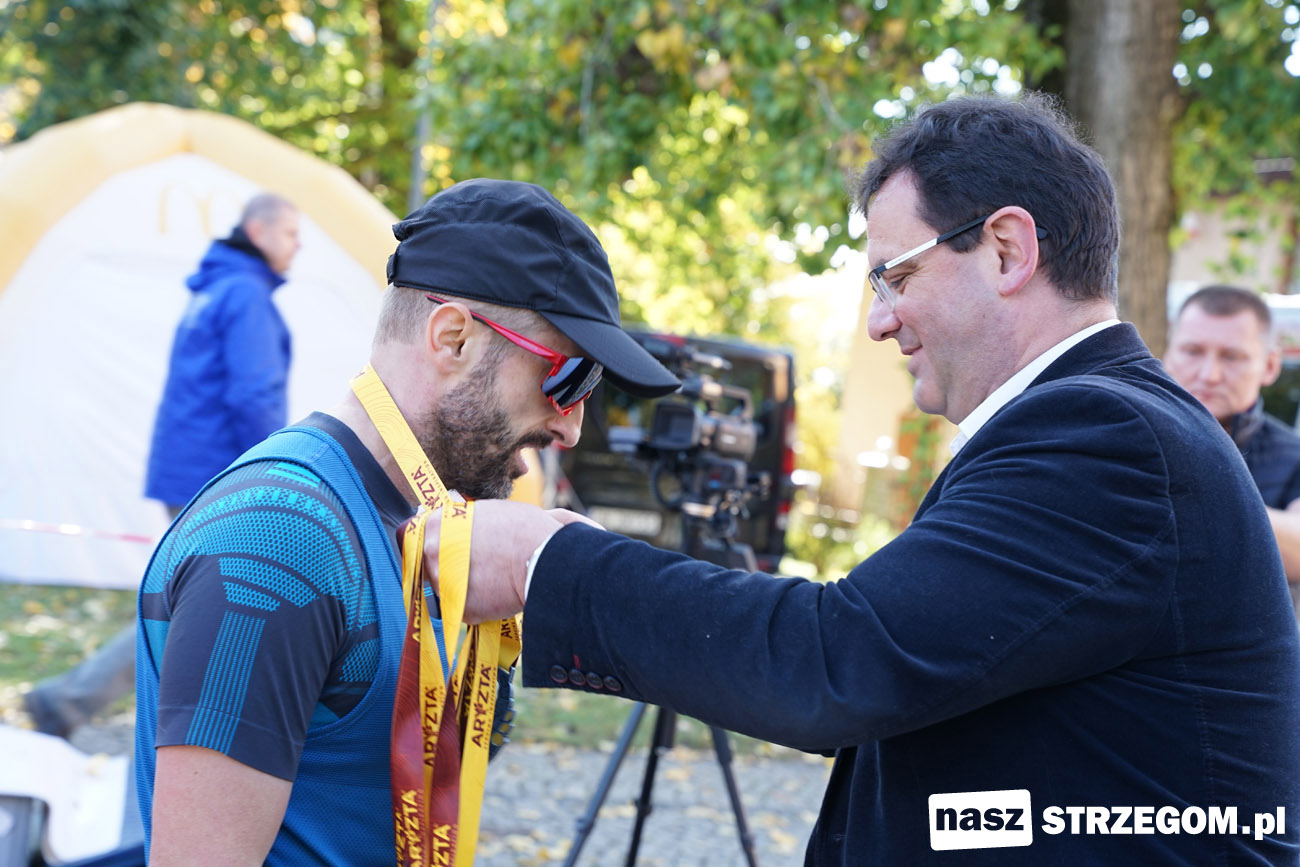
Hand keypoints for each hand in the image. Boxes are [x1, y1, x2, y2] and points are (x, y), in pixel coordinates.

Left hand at [421, 500, 598, 622]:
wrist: (546, 559)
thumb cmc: (525, 530)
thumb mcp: (492, 511)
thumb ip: (468, 519)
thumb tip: (465, 517)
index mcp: (438, 523)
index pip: (419, 534)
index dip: (434, 542)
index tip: (445, 548)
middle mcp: (432, 551)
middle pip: (427, 563)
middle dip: (445, 566)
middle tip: (471, 567)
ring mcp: (443, 581)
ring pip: (445, 588)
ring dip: (461, 588)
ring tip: (491, 581)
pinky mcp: (458, 608)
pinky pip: (462, 609)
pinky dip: (477, 606)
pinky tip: (497, 596)